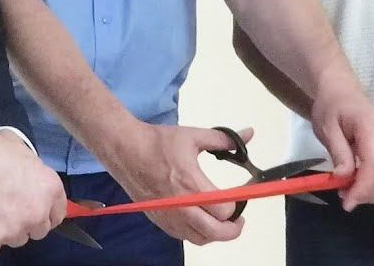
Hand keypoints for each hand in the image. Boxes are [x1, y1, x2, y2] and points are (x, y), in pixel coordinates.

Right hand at [0, 128, 66, 255]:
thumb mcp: (22, 151)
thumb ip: (34, 174)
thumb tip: (32, 184)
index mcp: (50, 189)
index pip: (56, 215)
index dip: (41, 211)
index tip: (28, 207)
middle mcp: (36, 213)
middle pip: (36, 231)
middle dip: (22, 221)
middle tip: (2, 206)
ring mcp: (12, 231)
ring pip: (13, 239)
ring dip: (2, 229)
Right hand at [105, 123, 250, 244]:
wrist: (126, 150)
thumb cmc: (157, 143)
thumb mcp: (193, 136)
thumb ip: (223, 139)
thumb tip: (248, 135)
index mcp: (192, 185)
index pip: (225, 210)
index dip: (237, 206)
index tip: (241, 198)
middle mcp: (181, 207)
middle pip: (216, 233)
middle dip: (233, 228)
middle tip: (239, 219)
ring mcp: (169, 217)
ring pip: (200, 239)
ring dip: (215, 233)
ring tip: (221, 221)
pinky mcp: (159, 221)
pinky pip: (184, 237)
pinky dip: (197, 233)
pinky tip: (201, 220)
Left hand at [310, 76, 373, 210]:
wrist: (343, 95)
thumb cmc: (332, 110)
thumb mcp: (327, 128)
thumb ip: (338, 152)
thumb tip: (343, 177)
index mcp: (371, 129)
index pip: (373, 166)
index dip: (362, 189)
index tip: (347, 203)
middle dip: (370, 194)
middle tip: (347, 198)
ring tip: (361, 196)